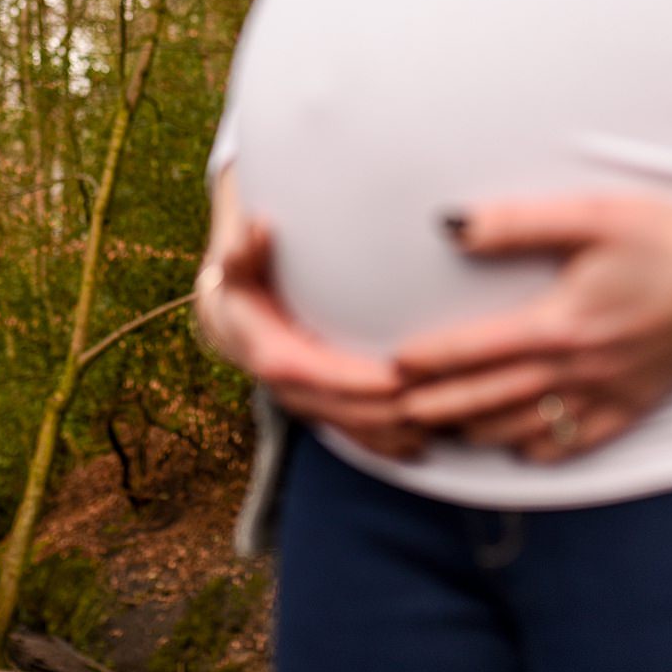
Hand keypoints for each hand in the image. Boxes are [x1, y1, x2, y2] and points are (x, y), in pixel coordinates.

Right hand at [197, 174, 418, 458]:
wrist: (231, 311)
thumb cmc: (244, 275)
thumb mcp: (238, 258)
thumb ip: (245, 246)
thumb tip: (259, 227)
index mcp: (267, 351)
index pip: (312, 372)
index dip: (354, 380)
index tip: (397, 378)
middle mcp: (284, 386)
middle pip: (338, 409)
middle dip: (385, 412)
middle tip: (437, 402)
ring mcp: (303, 402)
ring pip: (348, 429)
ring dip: (391, 433)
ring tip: (439, 427)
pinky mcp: (319, 408)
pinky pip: (351, 433)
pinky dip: (384, 442)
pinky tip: (420, 445)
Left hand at [394, 193, 671, 461]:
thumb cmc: (667, 237)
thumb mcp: (592, 214)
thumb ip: (518, 222)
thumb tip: (452, 225)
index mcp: (564, 323)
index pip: (479, 350)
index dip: (432, 360)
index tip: (395, 365)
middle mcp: (581, 369)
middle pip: (493, 398)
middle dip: (441, 407)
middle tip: (396, 414)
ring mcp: (609, 393)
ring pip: (529, 428)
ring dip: (480, 432)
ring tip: (439, 431)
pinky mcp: (636, 404)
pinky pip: (579, 442)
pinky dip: (541, 451)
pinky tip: (516, 451)